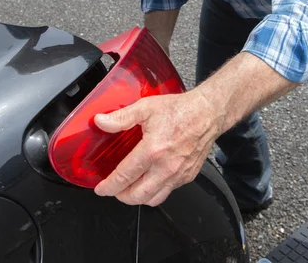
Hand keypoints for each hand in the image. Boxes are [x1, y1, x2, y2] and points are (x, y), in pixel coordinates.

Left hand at [93, 89, 220, 206]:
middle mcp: (166, 167)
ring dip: (138, 198)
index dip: (109, 186)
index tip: (101, 189)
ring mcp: (178, 174)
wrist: (207, 113)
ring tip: (130, 189)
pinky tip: (150, 180)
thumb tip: (101, 122)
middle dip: (121, 196)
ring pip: (153, 199)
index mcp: (152, 150)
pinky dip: (155, 192)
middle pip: (137, 196)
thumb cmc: (180, 109)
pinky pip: (168, 192)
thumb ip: (121, 117)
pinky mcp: (188, 176)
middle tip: (114, 189)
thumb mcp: (146, 107)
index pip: (124, 177)